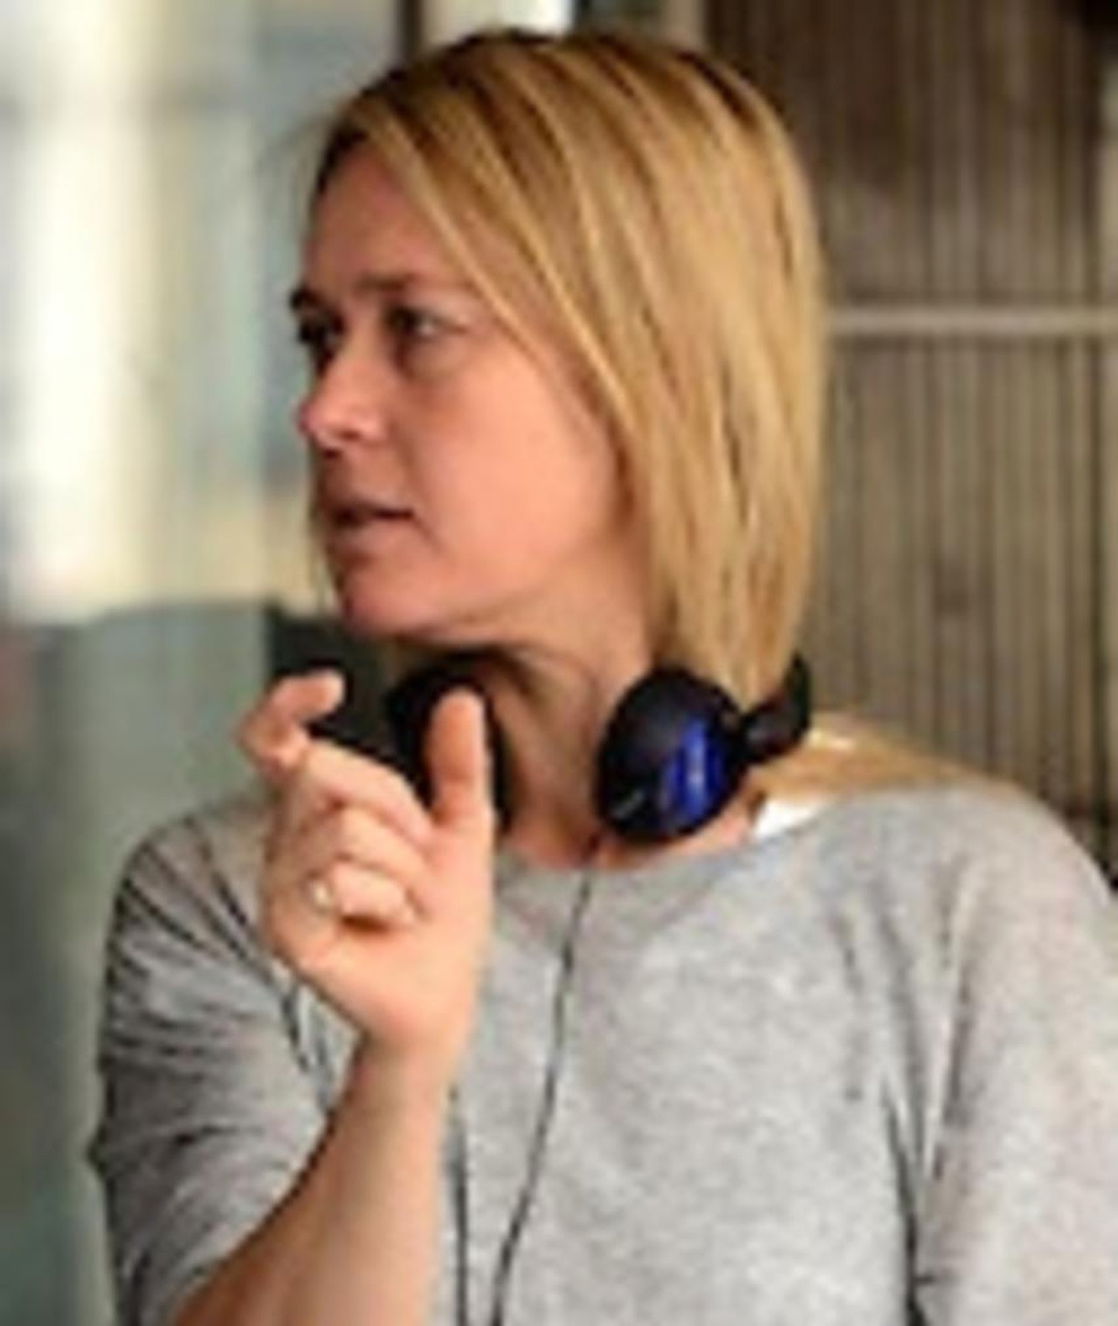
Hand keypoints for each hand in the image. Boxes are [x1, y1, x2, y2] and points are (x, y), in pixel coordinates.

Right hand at [239, 671, 496, 1089]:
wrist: (445, 993)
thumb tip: (461, 697)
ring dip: (402, 866)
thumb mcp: (464, 824)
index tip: (332, 686)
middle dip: (395, 808)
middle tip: (415, 860)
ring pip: (342, 825)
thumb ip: (459, 762)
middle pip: (322, 768)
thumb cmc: (443, 916)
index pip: (271, 740)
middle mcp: (286, 838)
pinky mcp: (286, 926)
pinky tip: (391, 924)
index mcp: (318, 807)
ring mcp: (280, 883)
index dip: (286, 704)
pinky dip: (388, 899)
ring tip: (405, 902)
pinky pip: (338, 877)